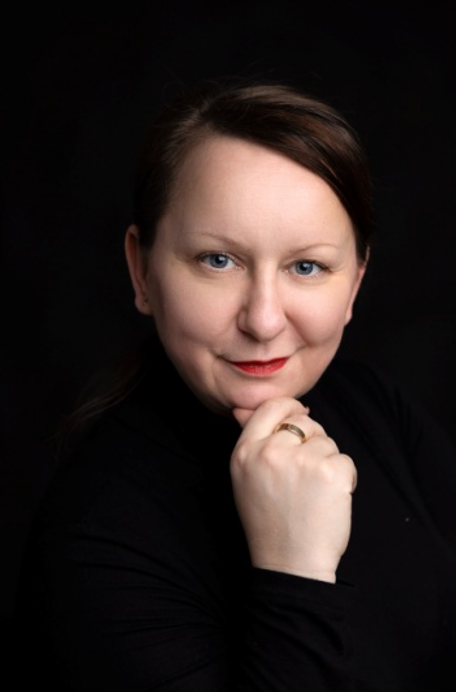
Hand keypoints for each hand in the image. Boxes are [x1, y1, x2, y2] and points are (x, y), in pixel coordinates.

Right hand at [230, 397, 356, 582]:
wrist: (290, 566)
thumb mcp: (245, 478)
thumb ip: (250, 439)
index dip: (290, 408)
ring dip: (328, 462)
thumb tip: (242, 408)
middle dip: (312, 441)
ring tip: (313, 493)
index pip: (271, 406)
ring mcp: (302, 461)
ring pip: (327, 441)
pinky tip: (330, 499)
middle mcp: (271, 452)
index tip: (300, 417)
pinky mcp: (330, 473)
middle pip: (304, 422)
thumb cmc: (269, 522)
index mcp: (245, 452)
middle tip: (304, 475)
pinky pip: (345, 460)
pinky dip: (345, 478)